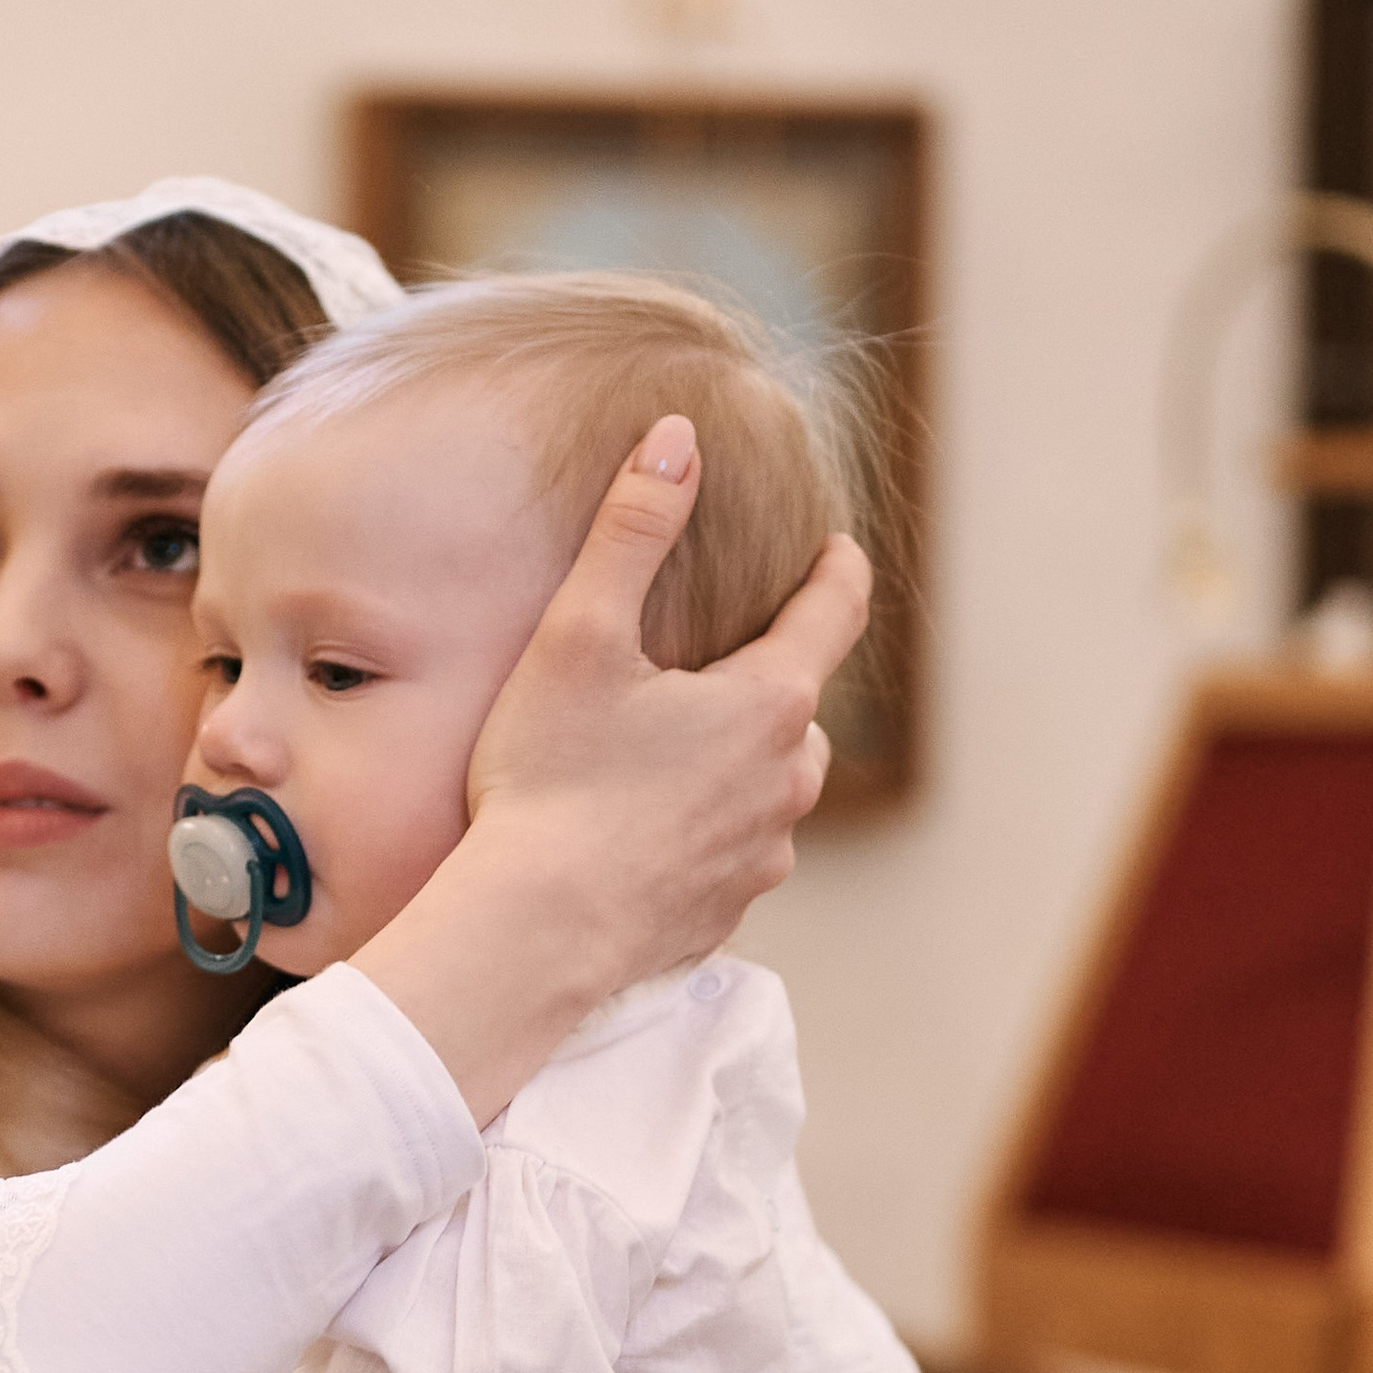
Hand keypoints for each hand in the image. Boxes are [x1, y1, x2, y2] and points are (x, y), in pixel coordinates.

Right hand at [470, 417, 869, 971]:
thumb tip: (679, 438)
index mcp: (769, 703)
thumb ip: (634, 530)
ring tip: (680, 756)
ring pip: (773, 788)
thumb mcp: (579, 637)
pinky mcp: (725, 913)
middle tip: (723, 663)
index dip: (838, 570)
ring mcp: (761, 857)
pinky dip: (707, 833)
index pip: (836, 612)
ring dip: (742, 764)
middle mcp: (786, 783)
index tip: (836, 549)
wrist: (534, 934)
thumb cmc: (551, 781)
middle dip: (773, 679)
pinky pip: (734, 855)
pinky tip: (650, 833)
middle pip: (802, 709)